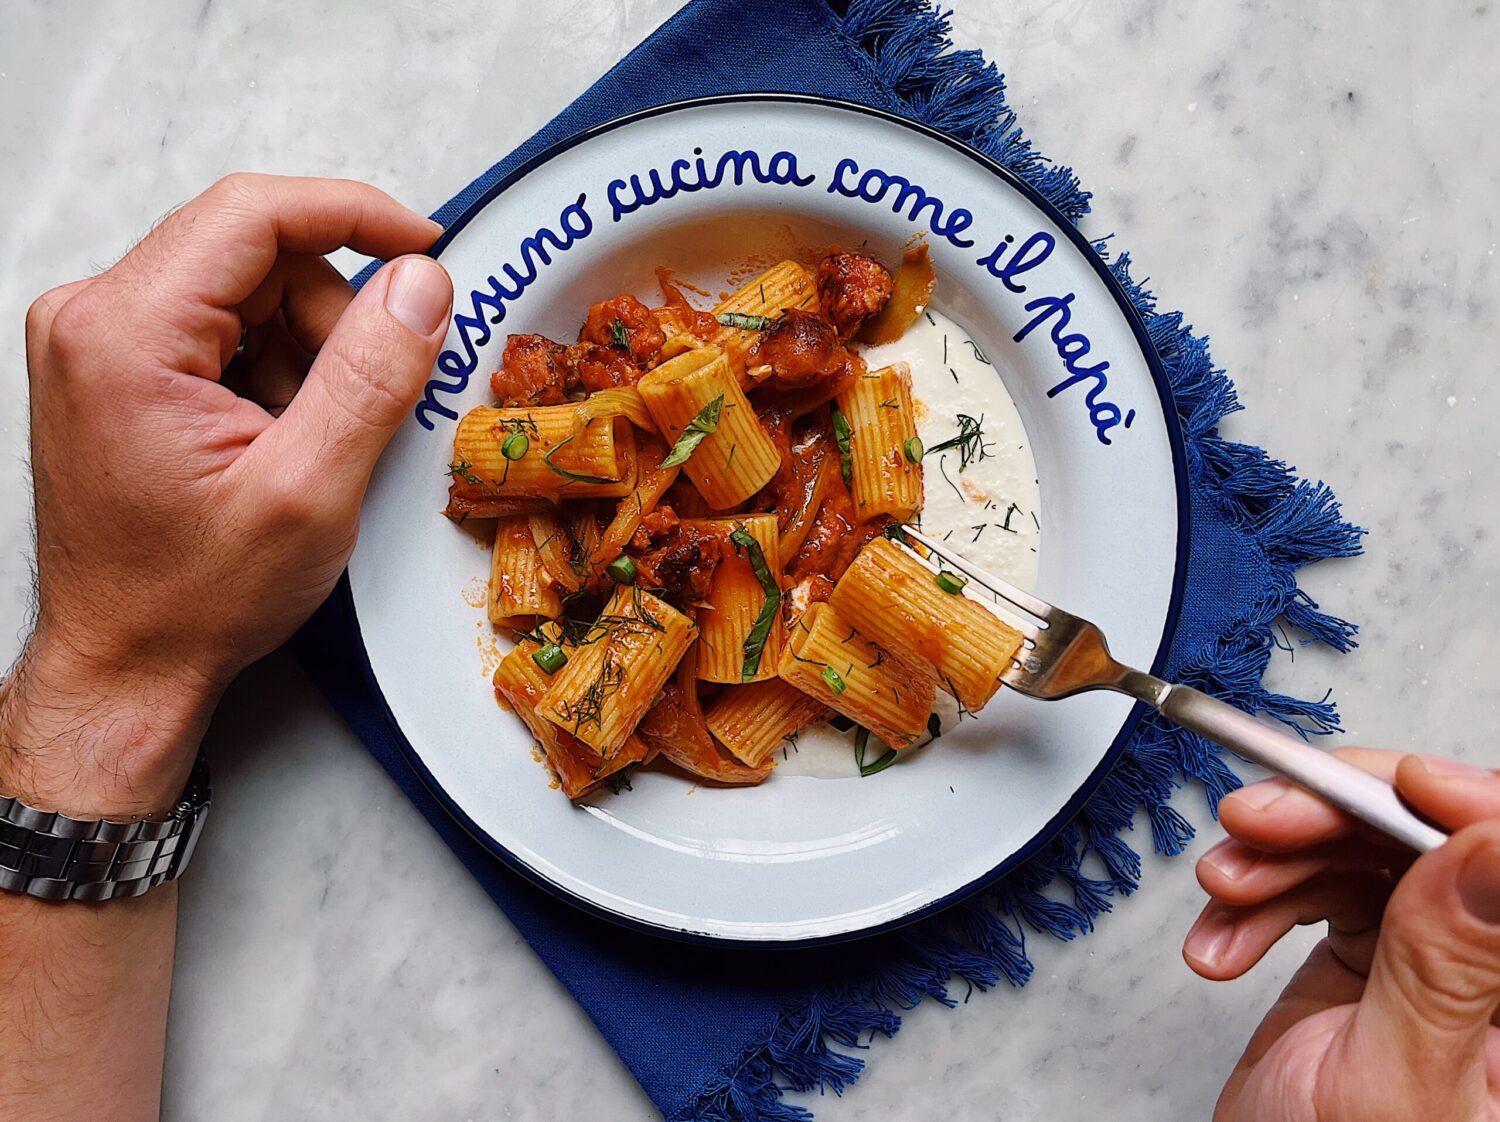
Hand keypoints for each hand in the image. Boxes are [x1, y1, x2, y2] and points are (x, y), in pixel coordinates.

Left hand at [0, 173, 451, 816]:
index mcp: (123, 333)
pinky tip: (276, 441)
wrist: (124, 665)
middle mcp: (93, 318)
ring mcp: (98, 341)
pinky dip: (275, 372)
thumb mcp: (310, 491)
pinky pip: (224, 328)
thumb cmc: (193, 598)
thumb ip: (372, 375)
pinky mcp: (116, 365)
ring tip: (305, 444)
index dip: (354, 214)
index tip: (427, 246)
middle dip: (332, 317)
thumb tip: (422, 282)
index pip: (252, 214)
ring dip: (305, 352)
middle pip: (255, 254)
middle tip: (361, 403)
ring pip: (246, 291)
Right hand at [1184, 748, 1499, 1121]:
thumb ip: (1447, 966)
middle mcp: (1491, 974)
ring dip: (1277, 858)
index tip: (1394, 785)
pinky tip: (1223, 940)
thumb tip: (1494, 843)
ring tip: (1221, 893)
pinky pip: (1320, 884)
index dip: (1465, 805)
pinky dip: (1257, 899)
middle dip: (1334, 817)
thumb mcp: (1391, 1086)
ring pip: (1370, 849)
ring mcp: (1434, 959)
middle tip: (1255, 819)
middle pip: (1434, 839)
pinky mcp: (1376, 954)